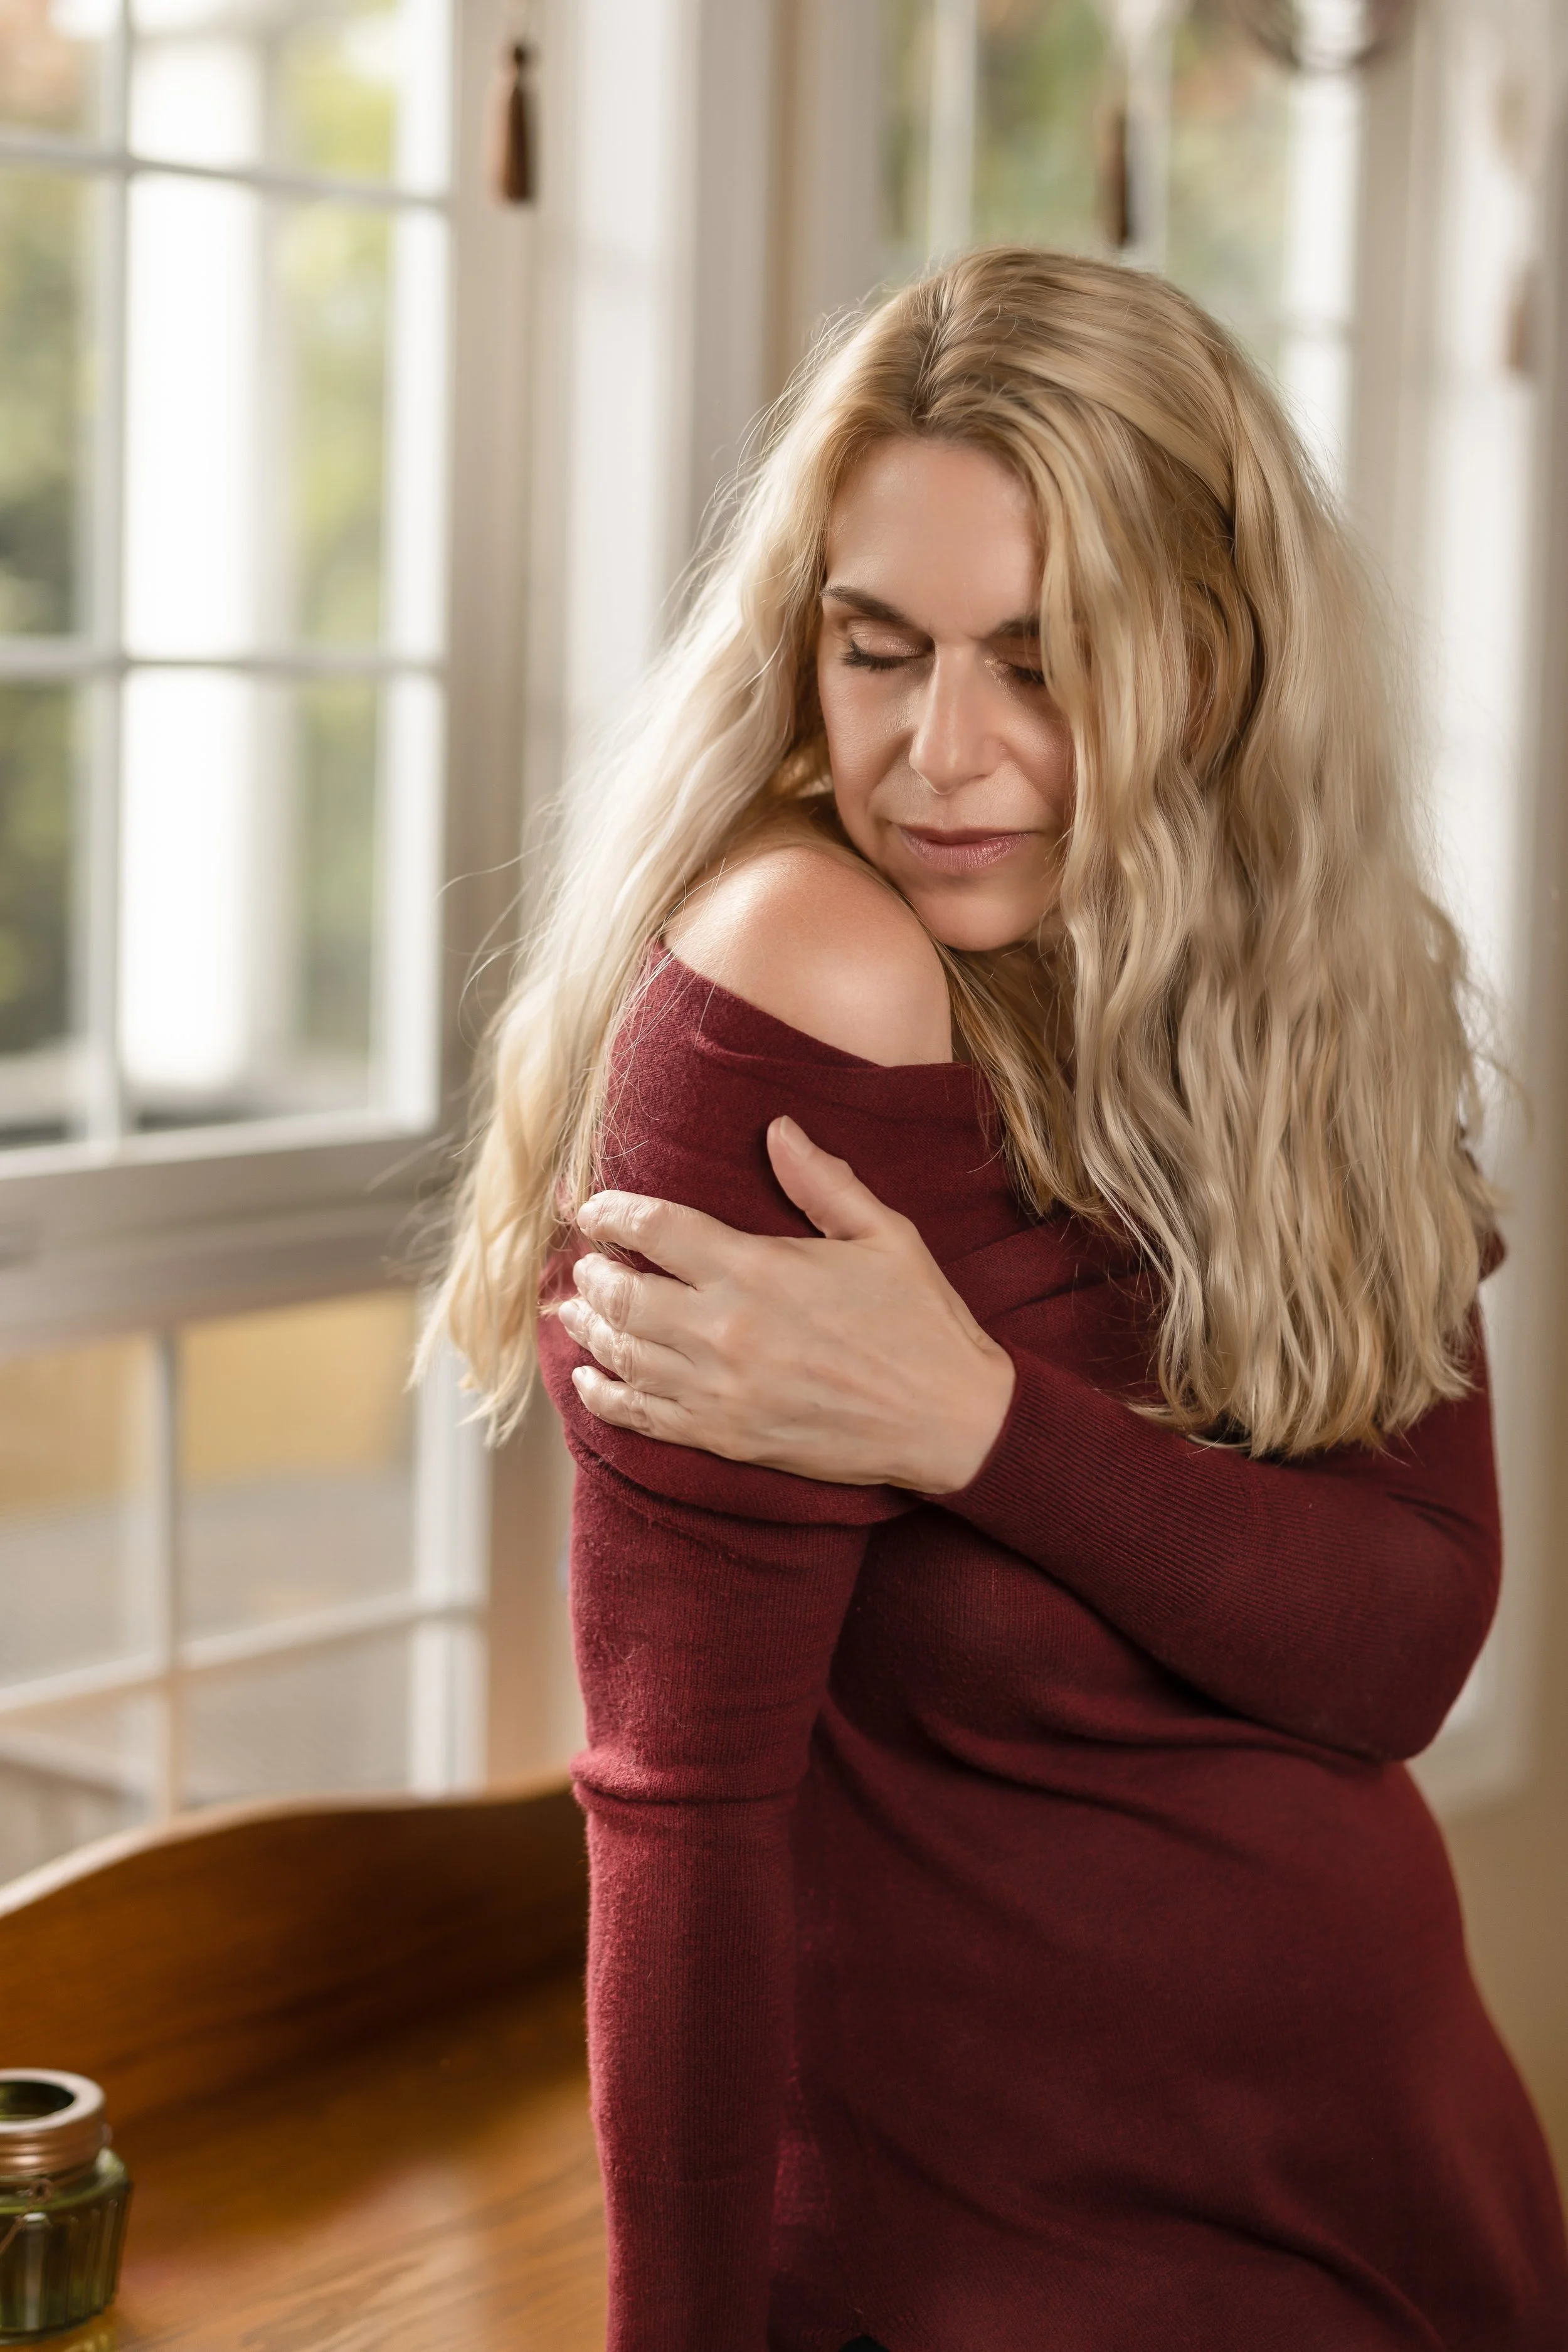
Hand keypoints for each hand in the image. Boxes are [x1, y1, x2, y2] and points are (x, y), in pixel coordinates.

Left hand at [558, 1116, 1015, 1491]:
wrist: (951, 1421)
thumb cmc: (923, 1322)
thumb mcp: (885, 1235)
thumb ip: (823, 1182)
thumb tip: (777, 1130)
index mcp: (759, 1269)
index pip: (655, 1228)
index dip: (611, 1213)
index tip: (593, 1208)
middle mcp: (726, 1329)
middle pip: (623, 1294)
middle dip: (593, 1273)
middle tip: (587, 1261)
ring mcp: (720, 1390)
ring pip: (623, 1355)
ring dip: (588, 1329)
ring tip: (573, 1311)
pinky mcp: (725, 1437)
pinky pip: (642, 1417)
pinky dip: (604, 1397)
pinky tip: (588, 1380)